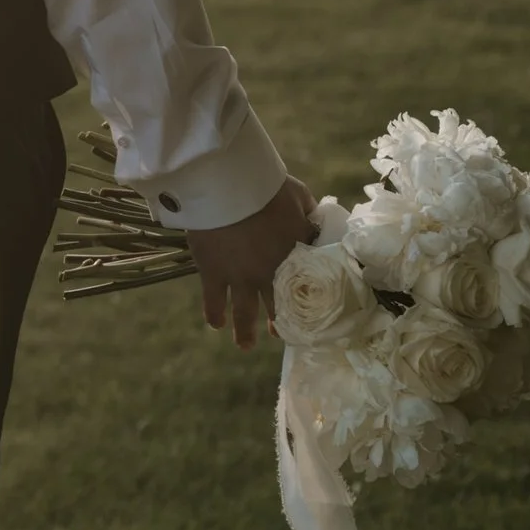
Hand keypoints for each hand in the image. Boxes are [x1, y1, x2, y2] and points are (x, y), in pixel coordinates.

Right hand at [189, 178, 317, 348]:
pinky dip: (214, 314)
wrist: (225, 185)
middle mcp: (269, 274)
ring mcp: (238, 277)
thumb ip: (308, 211)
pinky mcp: (212, 273)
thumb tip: (317, 218)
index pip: (305, 287)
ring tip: (245, 345)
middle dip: (278, 325)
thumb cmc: (265, 186)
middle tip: (277, 335)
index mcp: (293, 256)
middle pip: (277, 307)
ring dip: (245, 331)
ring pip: (244, 313)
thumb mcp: (298, 196)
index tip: (307, 314)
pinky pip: (213, 301)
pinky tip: (216, 323)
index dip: (306, 303)